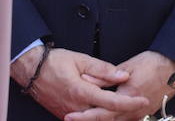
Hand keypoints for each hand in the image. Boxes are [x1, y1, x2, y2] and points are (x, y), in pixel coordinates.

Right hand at [10, 47, 144, 119]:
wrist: (31, 70)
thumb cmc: (54, 62)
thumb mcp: (80, 59)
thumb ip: (103, 69)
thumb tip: (123, 76)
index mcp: (82, 92)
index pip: (112, 102)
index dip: (130, 102)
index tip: (143, 100)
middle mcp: (76, 107)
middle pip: (106, 116)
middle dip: (125, 112)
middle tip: (140, 105)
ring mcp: (69, 114)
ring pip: (95, 119)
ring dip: (111, 115)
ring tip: (127, 108)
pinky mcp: (64, 115)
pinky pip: (85, 119)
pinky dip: (97, 117)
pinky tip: (107, 112)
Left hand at [66, 50, 174, 120]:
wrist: (173, 68)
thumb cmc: (152, 64)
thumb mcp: (128, 66)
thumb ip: (105, 75)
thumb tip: (86, 79)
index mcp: (128, 96)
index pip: (102, 112)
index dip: (85, 116)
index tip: (70, 116)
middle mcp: (134, 110)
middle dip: (88, 120)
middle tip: (70, 118)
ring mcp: (140, 115)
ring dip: (99, 120)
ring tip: (82, 116)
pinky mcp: (143, 114)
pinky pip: (124, 120)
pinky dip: (111, 118)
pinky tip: (101, 115)